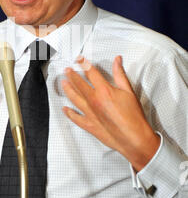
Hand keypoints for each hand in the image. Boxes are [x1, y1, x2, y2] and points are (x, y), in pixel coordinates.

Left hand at [62, 55, 159, 171]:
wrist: (134, 138)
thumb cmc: (134, 117)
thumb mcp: (129, 91)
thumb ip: (120, 74)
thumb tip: (117, 61)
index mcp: (104, 91)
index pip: (90, 72)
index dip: (83, 64)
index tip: (79, 59)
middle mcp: (94, 101)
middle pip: (79, 84)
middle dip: (72, 75)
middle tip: (67, 70)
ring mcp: (90, 113)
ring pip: (74, 98)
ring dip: (68, 90)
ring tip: (64, 83)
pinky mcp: (89, 125)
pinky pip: (75, 118)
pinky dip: (69, 113)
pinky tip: (65, 109)